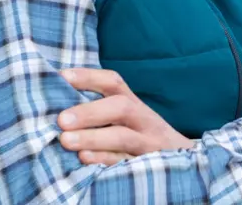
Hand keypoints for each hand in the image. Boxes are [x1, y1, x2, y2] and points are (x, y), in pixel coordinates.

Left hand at [57, 68, 193, 164]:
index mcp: (134, 104)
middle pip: (121, 107)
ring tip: (65, 140)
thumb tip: (60, 106)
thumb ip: (103, 110)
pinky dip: (104, 160)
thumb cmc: (144, 137)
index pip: (114, 83)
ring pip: (123, 136)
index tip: (62, 77)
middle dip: (91, 111)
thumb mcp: (130, 119)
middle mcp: (143, 120)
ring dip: (93, 137)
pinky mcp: (147, 164)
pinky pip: (125, 162)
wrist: (182, 159)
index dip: (89, 77)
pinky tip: (84, 159)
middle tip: (62, 119)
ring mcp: (148, 143)